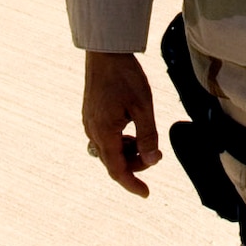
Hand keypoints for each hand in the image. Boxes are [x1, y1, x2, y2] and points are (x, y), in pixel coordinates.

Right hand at [81, 51, 162, 196]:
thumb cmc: (126, 77)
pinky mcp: (91, 114)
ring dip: (128, 152)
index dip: (132, 184)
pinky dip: (120, 141)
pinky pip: (104, 138)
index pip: (117, 170)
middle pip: (113, 162)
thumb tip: (152, 162)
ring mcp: (89, 122)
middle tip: (156, 154)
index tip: (146, 194)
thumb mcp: (143, 107)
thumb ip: (148, 137)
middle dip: (135, 164)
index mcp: (104, 133)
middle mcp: (92, 131)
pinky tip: (132, 128)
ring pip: (109, 150)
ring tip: (145, 137)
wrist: (105, 52)